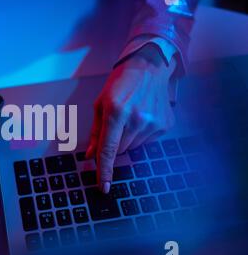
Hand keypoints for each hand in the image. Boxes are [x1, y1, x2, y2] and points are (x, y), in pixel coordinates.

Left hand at [86, 44, 176, 192]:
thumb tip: (90, 156)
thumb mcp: (100, 104)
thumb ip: (96, 133)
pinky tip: (142, 117)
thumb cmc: (120, 84)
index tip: (103, 187)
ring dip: (128, 139)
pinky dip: (141, 134)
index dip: (104, 171)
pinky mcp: (164, 125)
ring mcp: (153, 123)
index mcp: (116, 112)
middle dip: (114, 143)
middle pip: (119, 151)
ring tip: (131, 116)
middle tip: (117, 124)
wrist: (149, 67)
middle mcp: (136, 119)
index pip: (108, 150)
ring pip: (132, 148)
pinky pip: (146, 142)